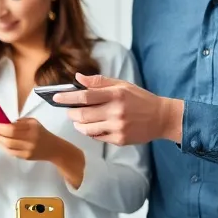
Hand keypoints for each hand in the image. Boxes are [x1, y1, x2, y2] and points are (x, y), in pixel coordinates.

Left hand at [0, 117, 66, 162]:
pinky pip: (11, 152)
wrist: (53, 148)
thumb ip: (20, 122)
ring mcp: (28, 150)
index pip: (12, 128)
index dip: (0, 127)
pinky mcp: (26, 157)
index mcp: (32, 128)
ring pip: (8, 146)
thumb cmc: (41, 132)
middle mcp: (31, 140)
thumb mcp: (33, 122)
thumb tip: (4, 123)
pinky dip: (3, 147)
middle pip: (9, 138)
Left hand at [55, 73, 184, 145]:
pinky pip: (97, 137)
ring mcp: (118, 127)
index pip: (85, 96)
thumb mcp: (122, 85)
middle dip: (71, 113)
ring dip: (78, 124)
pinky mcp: (120, 140)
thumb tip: (78, 78)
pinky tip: (93, 126)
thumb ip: (99, 82)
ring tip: (79, 119)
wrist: (161, 118)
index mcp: (116, 94)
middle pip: (82, 114)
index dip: (68, 97)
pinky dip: (91, 132)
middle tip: (69, 111)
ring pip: (87, 128)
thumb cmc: (140, 99)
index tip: (56, 97)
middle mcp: (116, 111)